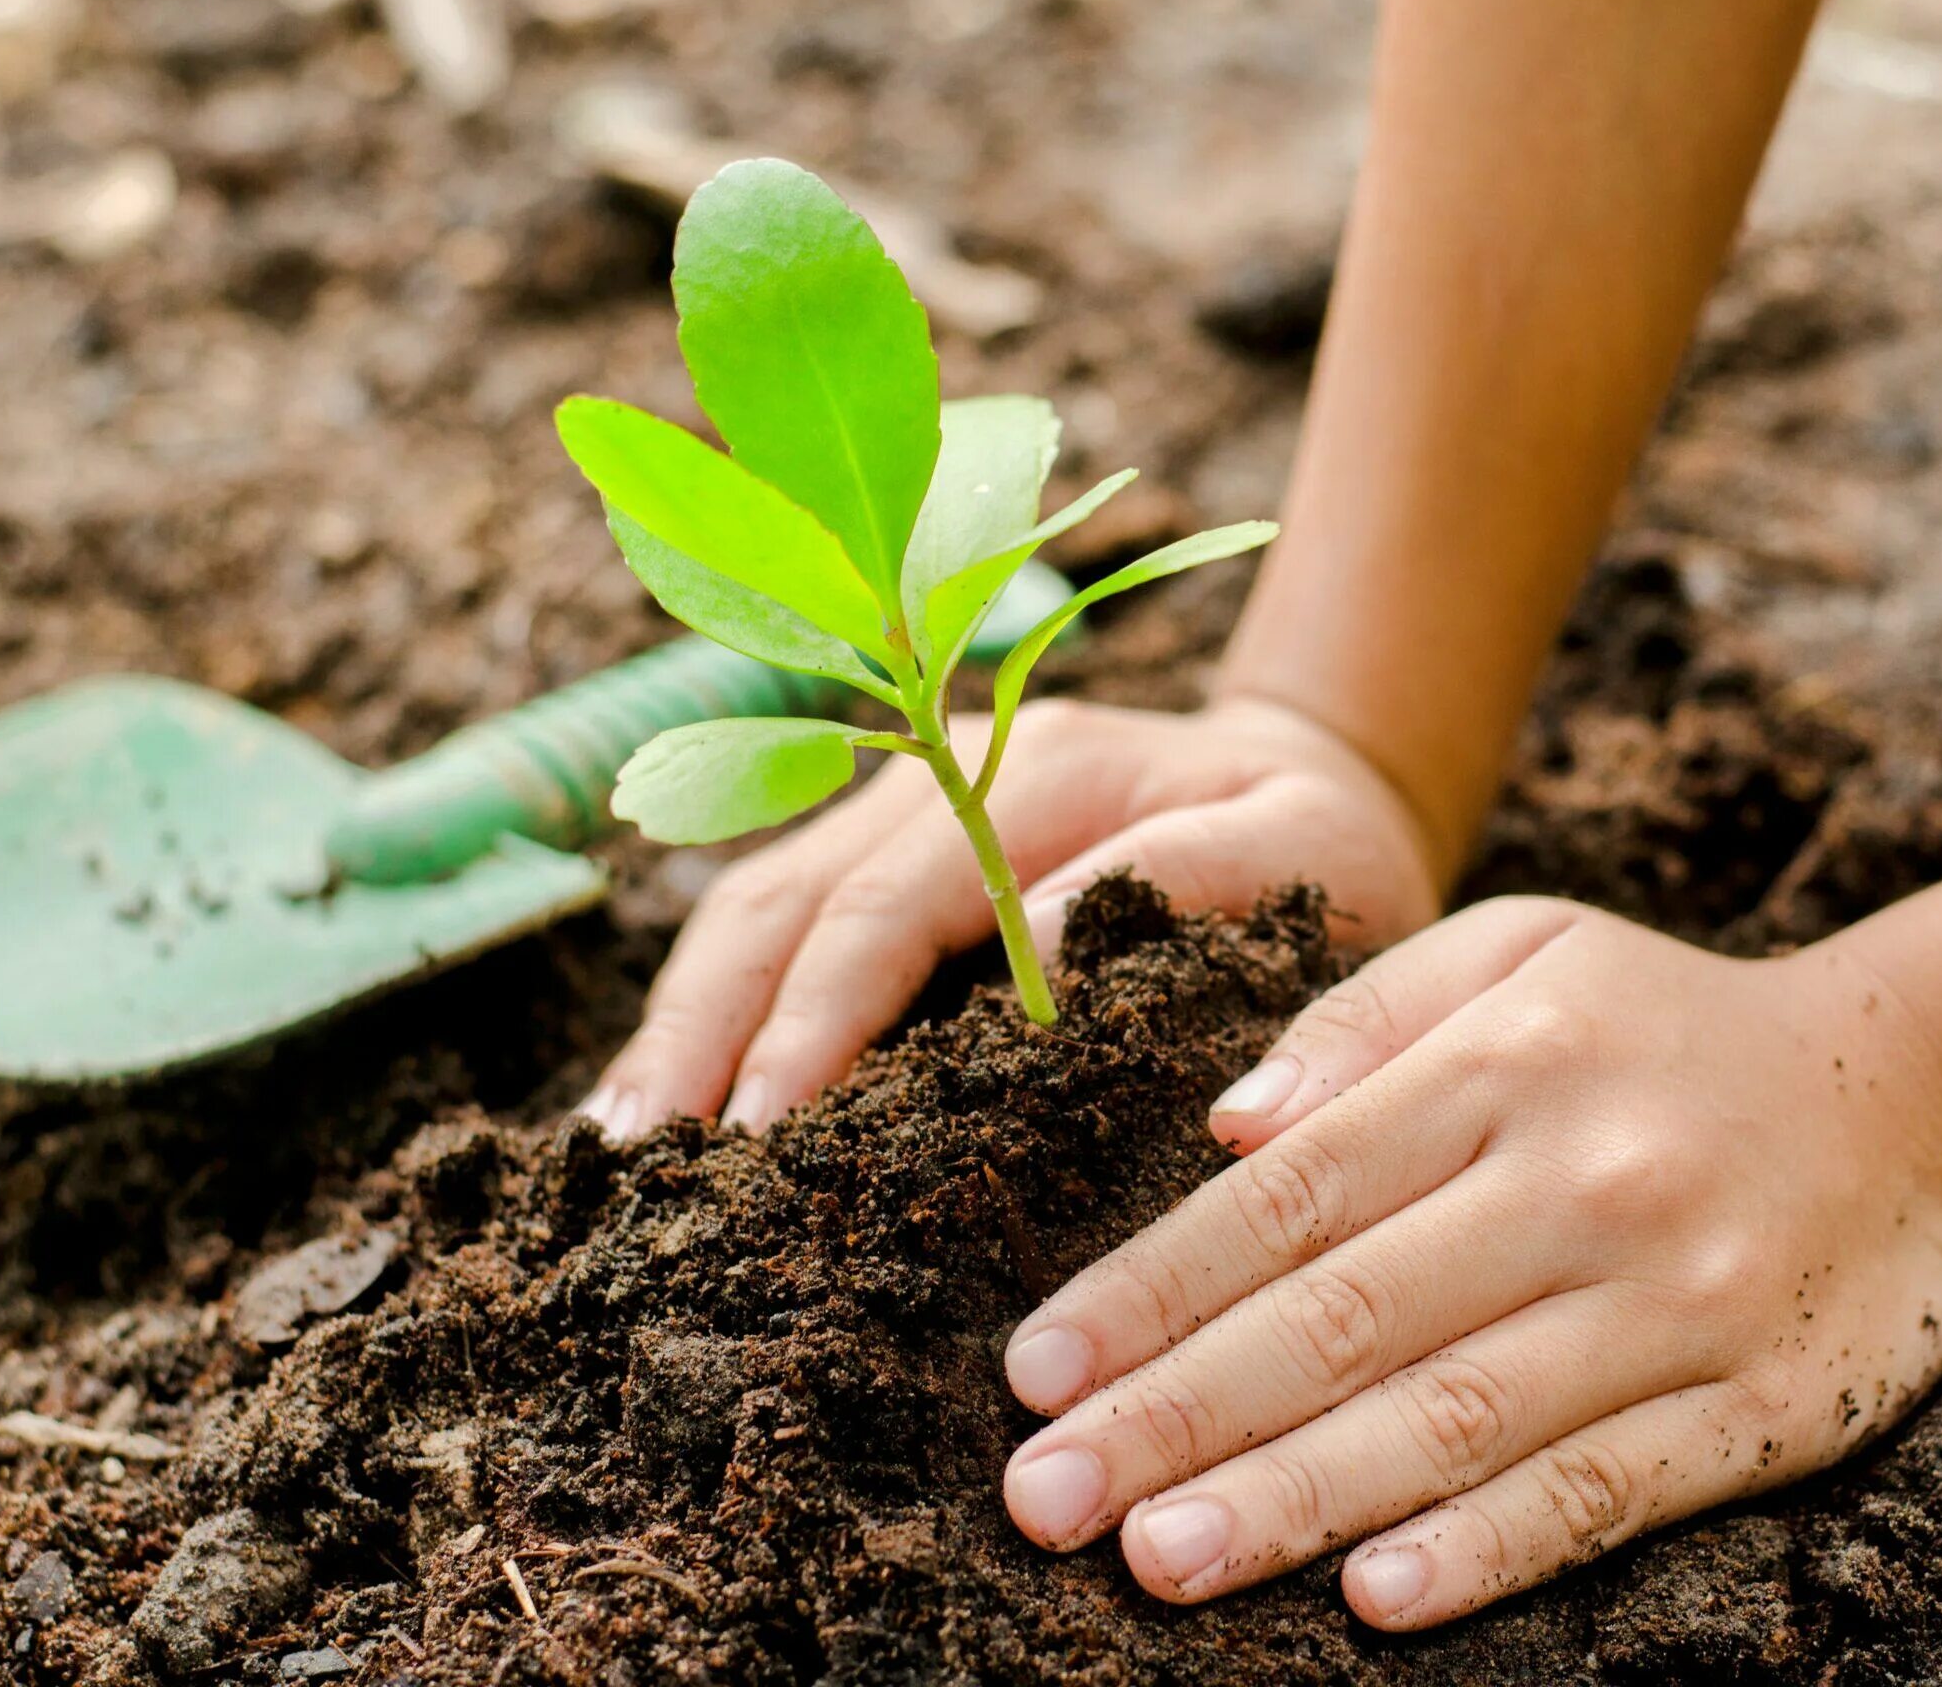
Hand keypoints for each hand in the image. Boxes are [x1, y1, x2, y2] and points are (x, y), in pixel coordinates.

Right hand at [576, 696, 1441, 1139]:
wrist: (1319, 782)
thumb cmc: (1321, 842)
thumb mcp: (1299, 853)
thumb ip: (1187, 882)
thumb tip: (1047, 946)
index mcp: (1034, 773)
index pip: (890, 901)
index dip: (818, 1013)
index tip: (762, 1126)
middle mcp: (938, 777)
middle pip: (781, 900)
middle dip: (702, 1029)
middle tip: (640, 1167)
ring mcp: (899, 811)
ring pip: (752, 912)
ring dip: (682, 1025)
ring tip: (621, 1156)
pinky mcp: (889, 862)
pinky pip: (778, 933)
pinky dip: (718, 1017)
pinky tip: (673, 1107)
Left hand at [994, 898, 1941, 1628]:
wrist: (1927, 1093)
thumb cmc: (1668, 1027)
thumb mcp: (1524, 951)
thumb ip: (1368, 1018)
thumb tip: (1228, 1127)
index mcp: (1509, 1059)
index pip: (1293, 1193)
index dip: (1152, 1288)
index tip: (1035, 1371)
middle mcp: (1587, 1177)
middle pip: (1350, 1314)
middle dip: (1180, 1412)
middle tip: (1042, 1500)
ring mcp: (1682, 1297)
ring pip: (1461, 1415)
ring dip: (1297, 1496)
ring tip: (1159, 1558)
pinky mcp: (1766, 1405)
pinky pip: (1609, 1488)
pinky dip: (1492, 1547)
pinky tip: (1377, 1598)